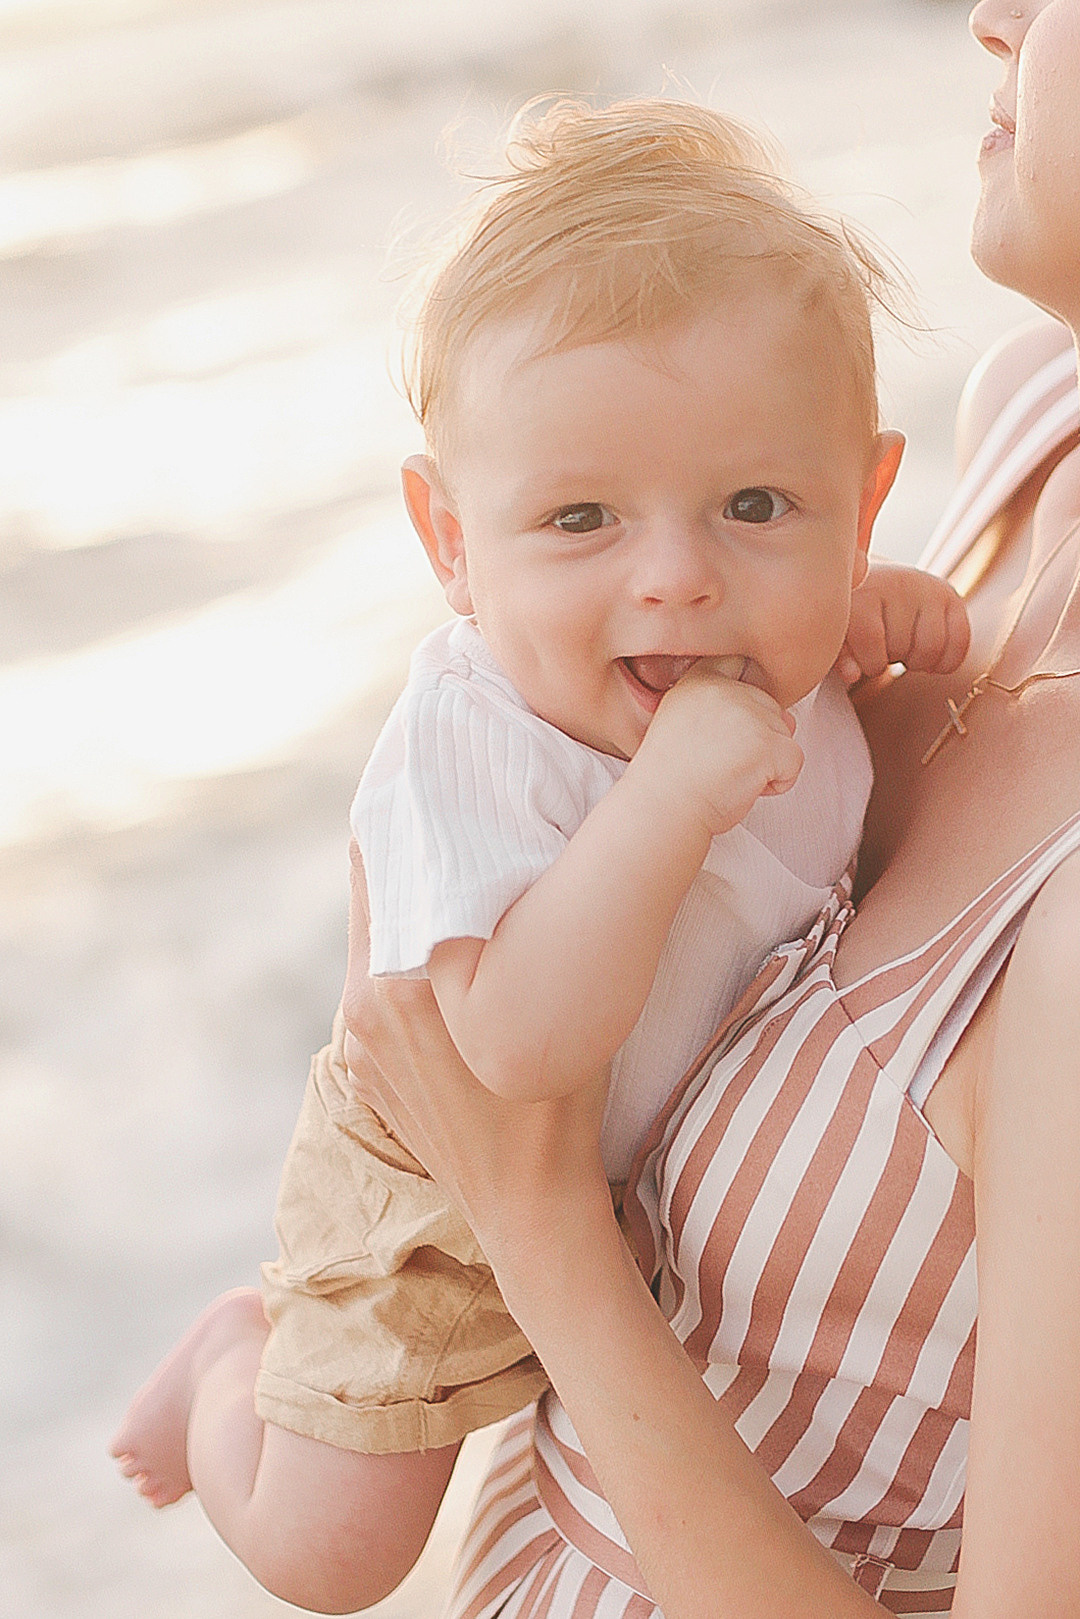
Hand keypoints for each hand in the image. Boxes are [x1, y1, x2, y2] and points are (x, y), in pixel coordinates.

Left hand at [341, 842, 610, 1264]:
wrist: (530, 1202)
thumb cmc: (563, 1091)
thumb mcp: (553, 988)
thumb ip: (516, 913)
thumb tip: (510, 833)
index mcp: (402, 973)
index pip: (379, 849)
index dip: (405, 802)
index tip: (439, 766)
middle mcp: (363, 1001)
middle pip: (376, 887)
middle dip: (413, 846)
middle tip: (459, 806)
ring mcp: (355, 1040)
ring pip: (378, 935)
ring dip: (412, 903)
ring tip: (461, 878)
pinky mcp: (360, 1068)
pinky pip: (377, 985)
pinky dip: (410, 962)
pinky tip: (457, 962)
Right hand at [628, 656, 803, 838]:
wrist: (662, 810)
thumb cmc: (671, 782)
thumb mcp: (687, 728)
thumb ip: (729, 711)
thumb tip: (787, 718)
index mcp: (698, 682)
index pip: (737, 665)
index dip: (742, 700)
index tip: (724, 730)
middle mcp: (725, 690)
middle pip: (769, 708)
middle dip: (756, 741)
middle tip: (719, 764)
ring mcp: (749, 714)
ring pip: (784, 736)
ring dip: (765, 763)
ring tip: (727, 776)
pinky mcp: (767, 742)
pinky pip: (794, 763)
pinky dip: (777, 784)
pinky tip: (743, 787)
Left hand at [836, 560, 970, 686]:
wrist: (876, 584)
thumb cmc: (854, 617)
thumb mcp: (840, 635)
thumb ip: (841, 657)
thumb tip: (852, 675)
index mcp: (863, 592)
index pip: (871, 642)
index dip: (870, 663)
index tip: (867, 656)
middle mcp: (896, 582)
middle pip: (901, 647)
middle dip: (893, 657)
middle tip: (887, 646)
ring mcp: (927, 586)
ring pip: (932, 648)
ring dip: (918, 661)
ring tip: (905, 648)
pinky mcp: (949, 594)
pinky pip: (960, 641)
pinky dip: (947, 661)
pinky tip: (931, 660)